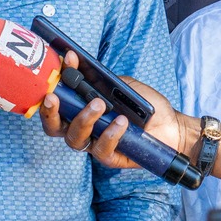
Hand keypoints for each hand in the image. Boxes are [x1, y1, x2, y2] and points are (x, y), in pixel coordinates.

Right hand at [36, 52, 190, 167]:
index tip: (63, 62)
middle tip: (54, 96)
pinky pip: (101, 149)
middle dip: (49, 112)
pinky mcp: (111, 157)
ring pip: (75, 138)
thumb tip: (82, 65)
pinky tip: (121, 122)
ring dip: (83, 119)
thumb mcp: (123, 86)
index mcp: (81, 111)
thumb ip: (102, 79)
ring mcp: (95, 144)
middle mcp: (83, 129)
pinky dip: (110, 134)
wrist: (171, 125)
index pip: (58, 101)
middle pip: (54, 127)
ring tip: (100, 104)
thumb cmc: (144, 106)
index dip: (54, 83)